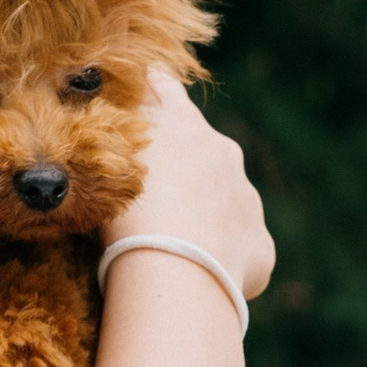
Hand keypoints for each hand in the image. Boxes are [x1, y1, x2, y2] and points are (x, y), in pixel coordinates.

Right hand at [104, 71, 273, 300]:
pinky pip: (238, 248)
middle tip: (148, 200)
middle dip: (181, 169)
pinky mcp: (259, 243)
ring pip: (223, 200)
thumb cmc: (125, 215)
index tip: (142, 92)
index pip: (164, 89)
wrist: (172, 269)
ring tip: (169, 249)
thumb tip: (112, 133)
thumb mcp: (108, 164)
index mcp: (183, 124)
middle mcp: (222, 152)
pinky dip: (219, 259)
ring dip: (203, 217)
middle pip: (201, 149)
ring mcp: (246, 197)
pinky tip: (192, 277)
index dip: (152, 90)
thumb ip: (117, 141)